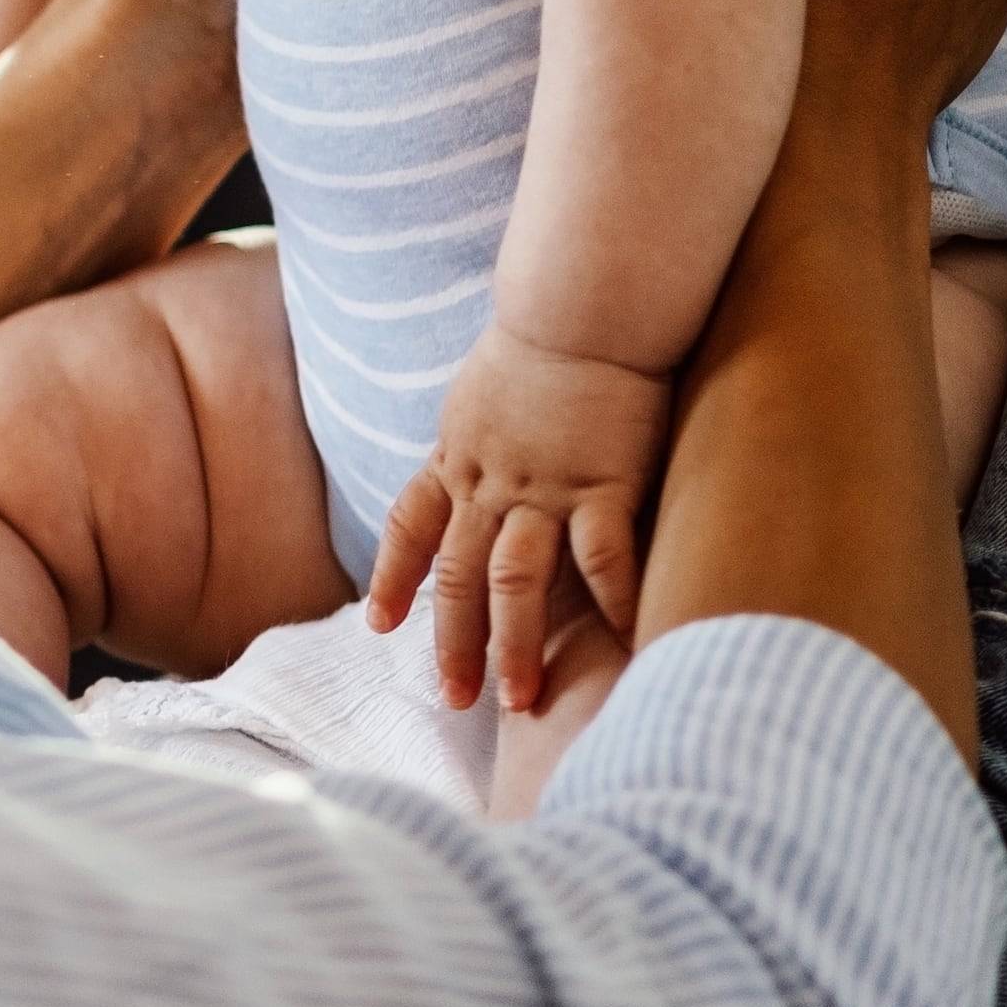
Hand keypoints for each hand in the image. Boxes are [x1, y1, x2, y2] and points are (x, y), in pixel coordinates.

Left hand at [366, 323, 666, 710]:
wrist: (581, 307)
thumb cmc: (541, 342)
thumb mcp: (481, 393)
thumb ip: (476, 437)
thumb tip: (468, 458)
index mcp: (457, 459)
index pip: (410, 527)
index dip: (393, 578)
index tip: (380, 627)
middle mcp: (491, 484)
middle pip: (458, 577)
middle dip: (452, 642)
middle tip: (455, 699)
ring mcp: (546, 488)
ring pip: (515, 581)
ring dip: (513, 644)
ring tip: (518, 699)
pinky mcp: (605, 484)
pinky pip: (603, 556)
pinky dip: (613, 601)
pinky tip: (626, 643)